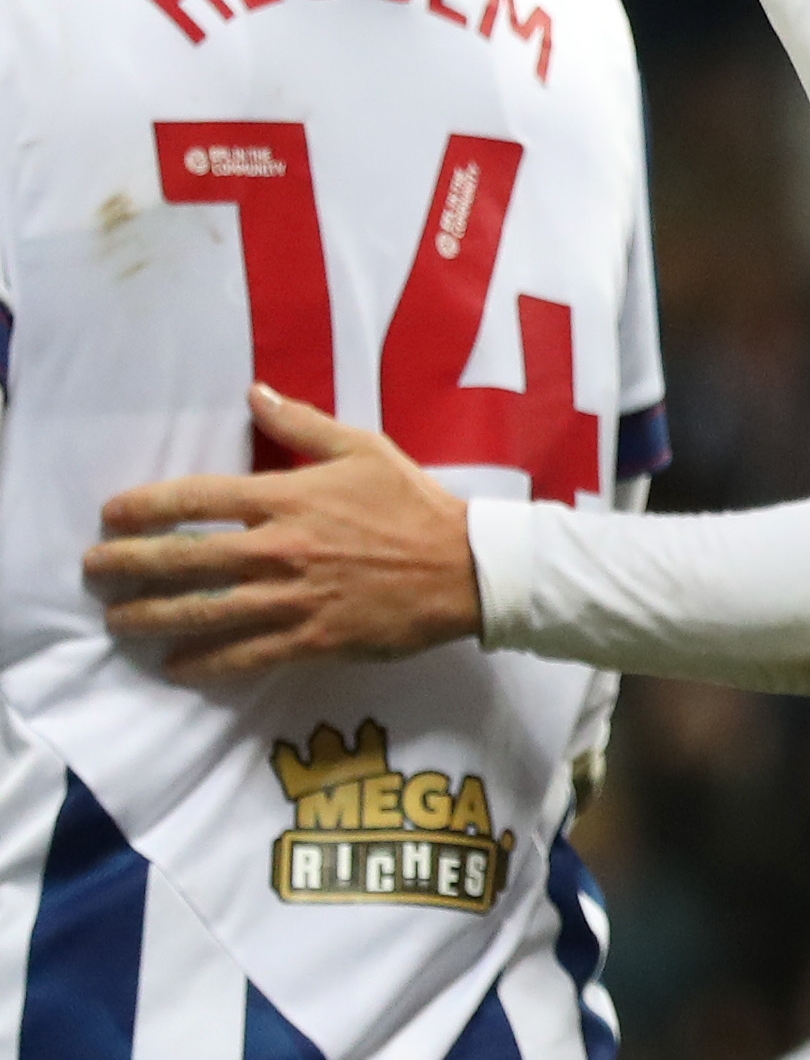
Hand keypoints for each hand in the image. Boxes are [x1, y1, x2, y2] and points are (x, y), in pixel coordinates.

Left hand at [81, 384, 482, 679]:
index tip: (111, 513)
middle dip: (129, 564)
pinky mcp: (313, 638)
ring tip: (118, 620)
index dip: (147, 506)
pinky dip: (204, 664)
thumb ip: (303, 424)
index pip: (199, 498)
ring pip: (204, 611)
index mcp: (291, 497)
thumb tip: (254, 393)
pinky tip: (174, 666)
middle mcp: (282, 547)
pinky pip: (245, 655)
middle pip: (186, 559)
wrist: (465, 566)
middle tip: (94, 568)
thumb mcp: (364, 448)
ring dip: (152, 617)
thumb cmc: (413, 503)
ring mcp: (294, 597)